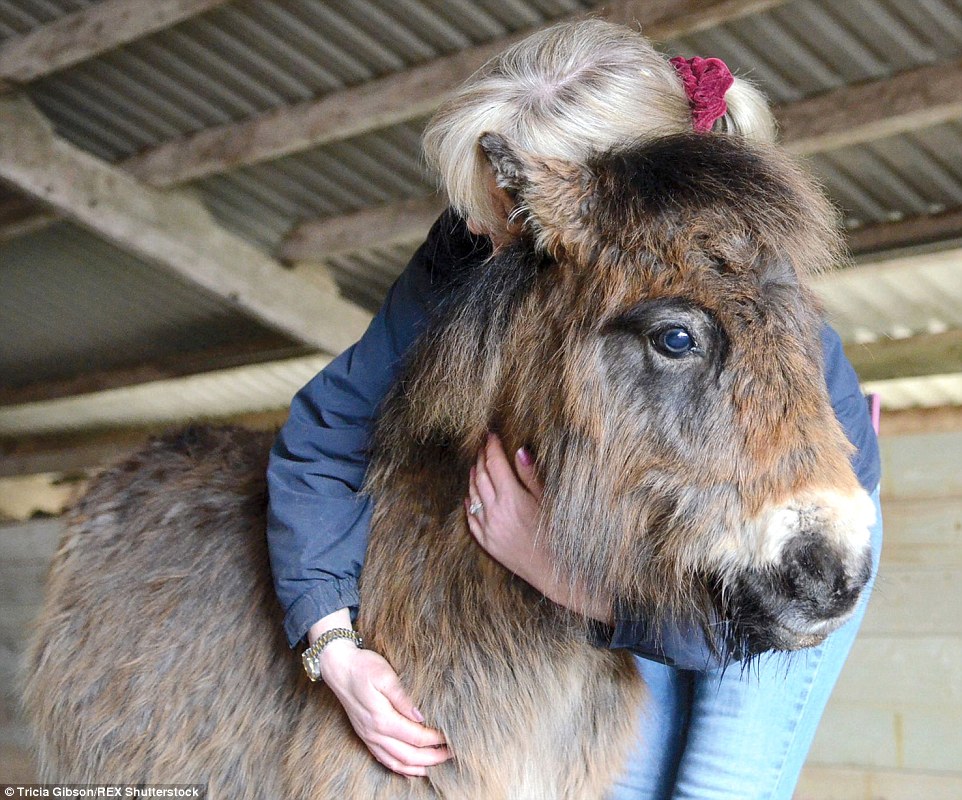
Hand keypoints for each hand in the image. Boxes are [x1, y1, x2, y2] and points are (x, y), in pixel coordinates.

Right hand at [309, 615, 449, 776]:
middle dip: (432, 758)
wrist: (339, 667)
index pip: (416, 737)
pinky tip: (412, 768)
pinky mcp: (365, 736)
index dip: (436, 740)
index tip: (451, 737)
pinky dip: (400, 768)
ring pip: (396, 763)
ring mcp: (368, 737)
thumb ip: (403, 697)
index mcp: (382, 719)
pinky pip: (384, 760)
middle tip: (452, 754)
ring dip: (418, 767)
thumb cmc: (363, 667)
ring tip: (438, 765)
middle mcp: (374, 733)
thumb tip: (421, 716)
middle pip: (409, 756)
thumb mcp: (385, 675)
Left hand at [466, 433, 612, 623]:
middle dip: (481, 457)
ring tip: (477, 464)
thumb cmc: (557, 534)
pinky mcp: (486, 543)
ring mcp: (488, 529)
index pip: (495, 464)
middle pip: (480, 476)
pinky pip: (470, 517)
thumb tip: (519, 451)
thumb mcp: (548, 501)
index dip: (492, 447)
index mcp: (512, 499)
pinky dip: (469, 501)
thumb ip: (531, 476)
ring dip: (473, 476)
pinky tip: (472, 494)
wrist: (554, 572)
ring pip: (472, 494)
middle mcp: (495, 513)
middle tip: (483, 445)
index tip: (491, 435)